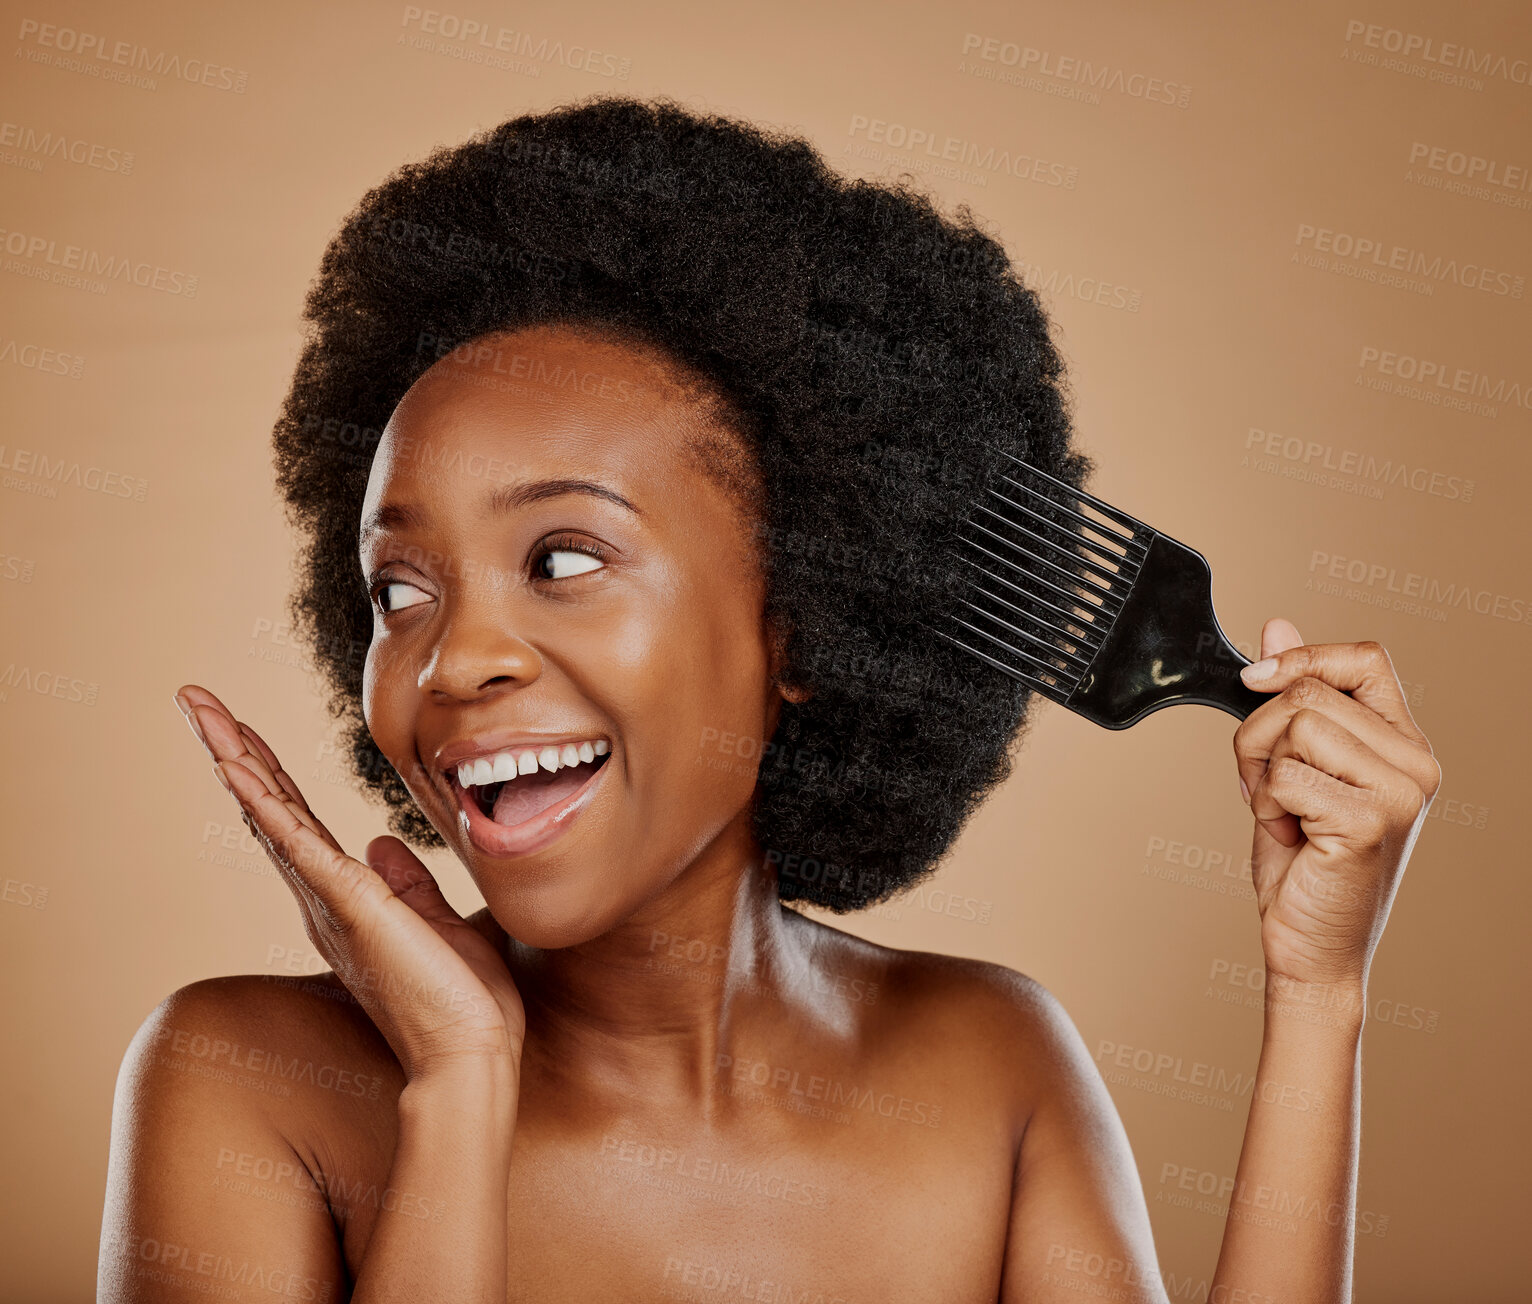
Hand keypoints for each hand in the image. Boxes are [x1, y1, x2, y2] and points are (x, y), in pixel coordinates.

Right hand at [174, 684, 525, 1081]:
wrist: (472, 1057)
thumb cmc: (462, 1004)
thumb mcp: (438, 925)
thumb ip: (407, 884)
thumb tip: (382, 840)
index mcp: (347, 900)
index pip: (300, 822)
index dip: (270, 774)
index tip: (241, 732)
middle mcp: (323, 898)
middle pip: (270, 807)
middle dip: (233, 750)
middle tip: (195, 701)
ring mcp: (331, 900)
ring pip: (271, 814)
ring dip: (234, 757)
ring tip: (199, 709)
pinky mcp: (350, 903)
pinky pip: (298, 842)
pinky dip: (263, 800)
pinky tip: (234, 764)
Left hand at [1231, 619, 1440, 994]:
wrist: (1309, 947)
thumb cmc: (1301, 864)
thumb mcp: (1291, 768)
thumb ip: (1291, 700)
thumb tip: (1276, 628)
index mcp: (1402, 743)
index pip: (1365, 657)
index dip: (1303, 657)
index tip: (1255, 679)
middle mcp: (1414, 763)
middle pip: (1309, 691)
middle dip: (1258, 734)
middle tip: (1266, 786)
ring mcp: (1399, 791)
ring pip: (1295, 725)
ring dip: (1260, 771)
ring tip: (1282, 813)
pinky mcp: (1371, 820)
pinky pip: (1286, 775)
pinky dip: (1265, 805)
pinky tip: (1290, 837)